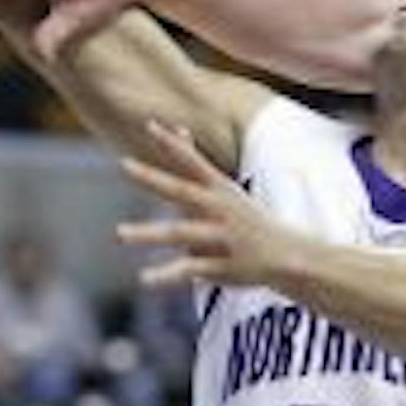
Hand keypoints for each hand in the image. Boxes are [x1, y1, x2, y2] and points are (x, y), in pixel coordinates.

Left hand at [119, 120, 297, 290]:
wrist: (286, 255)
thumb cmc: (245, 217)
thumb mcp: (223, 187)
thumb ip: (194, 162)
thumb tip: (178, 130)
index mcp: (218, 189)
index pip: (192, 161)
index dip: (172, 143)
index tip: (150, 126)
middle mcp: (218, 209)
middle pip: (182, 191)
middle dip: (154, 178)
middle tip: (124, 165)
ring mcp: (219, 237)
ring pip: (181, 232)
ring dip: (149, 233)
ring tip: (120, 233)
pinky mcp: (220, 266)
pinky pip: (189, 270)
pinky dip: (166, 275)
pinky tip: (143, 278)